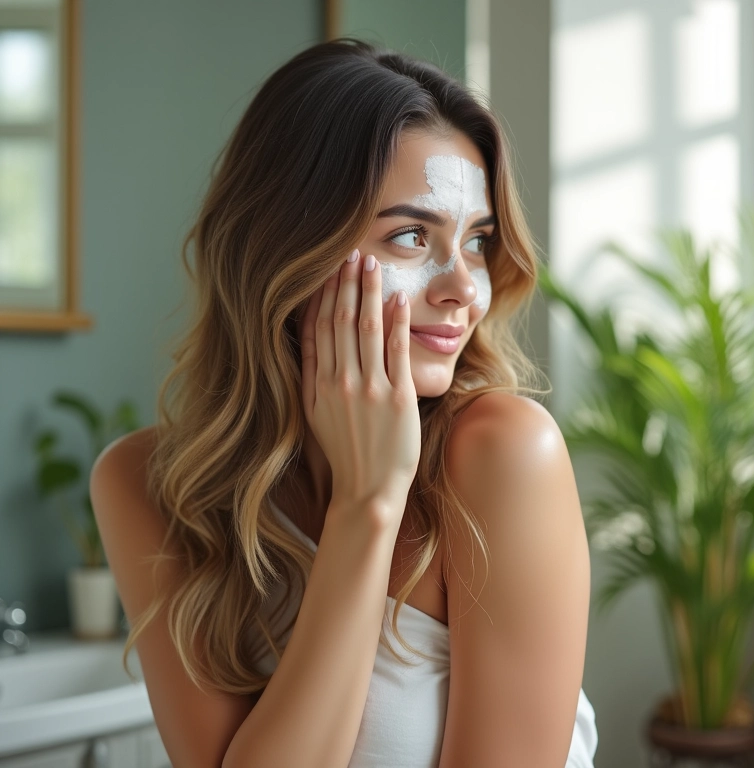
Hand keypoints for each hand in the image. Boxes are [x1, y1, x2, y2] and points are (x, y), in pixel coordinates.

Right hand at [300, 249, 420, 524]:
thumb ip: (312, 374)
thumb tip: (310, 335)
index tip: (326, 269)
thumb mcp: (314, 413)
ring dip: (368, 293)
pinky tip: (398, 299)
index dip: (322, 295)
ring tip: (371, 265)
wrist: (368, 490)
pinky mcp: (399, 398)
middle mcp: (341, 382)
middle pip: (340, 321)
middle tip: (351, 253)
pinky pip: (396, 352)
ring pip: (366, 328)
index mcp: (318, 384)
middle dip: (344, 283)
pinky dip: (396, 323)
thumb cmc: (343, 451)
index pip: (317, 328)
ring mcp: (370, 389)